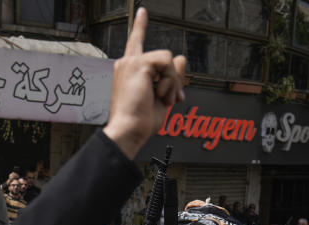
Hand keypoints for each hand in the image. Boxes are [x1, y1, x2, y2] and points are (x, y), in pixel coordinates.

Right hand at [102, 8, 186, 159]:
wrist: (129, 130)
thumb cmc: (140, 120)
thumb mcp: (162, 96)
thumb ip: (171, 77)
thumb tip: (181, 59)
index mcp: (129, 71)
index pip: (136, 43)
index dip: (140, 26)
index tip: (143, 12)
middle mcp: (127, 63)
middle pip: (164, 58)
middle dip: (174, 80)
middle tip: (173, 100)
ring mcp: (131, 62)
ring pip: (168, 59)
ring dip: (173, 82)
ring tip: (163, 99)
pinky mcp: (138, 64)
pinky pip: (167, 62)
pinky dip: (170, 80)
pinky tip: (160, 94)